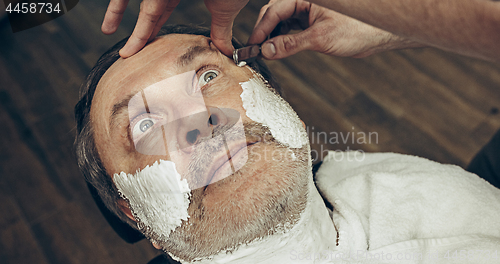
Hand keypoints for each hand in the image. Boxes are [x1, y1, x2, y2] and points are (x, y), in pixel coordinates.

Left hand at [101, 0, 248, 57]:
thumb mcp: (223, 8)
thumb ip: (221, 29)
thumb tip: (227, 50)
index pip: (161, 14)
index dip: (152, 32)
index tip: (147, 49)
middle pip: (145, 10)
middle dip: (136, 31)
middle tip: (128, 51)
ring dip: (116, 13)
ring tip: (107, 30)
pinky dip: (118, 6)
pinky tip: (109, 20)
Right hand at [248, 0, 422, 58]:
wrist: (381, 34)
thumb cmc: (358, 29)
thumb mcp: (320, 38)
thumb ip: (290, 44)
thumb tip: (267, 50)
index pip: (274, 10)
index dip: (261, 29)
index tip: (252, 46)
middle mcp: (305, 0)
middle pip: (274, 13)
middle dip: (264, 31)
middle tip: (256, 50)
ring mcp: (309, 8)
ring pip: (281, 19)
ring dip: (272, 35)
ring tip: (266, 51)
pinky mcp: (313, 18)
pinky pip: (291, 25)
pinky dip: (283, 37)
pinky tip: (279, 47)